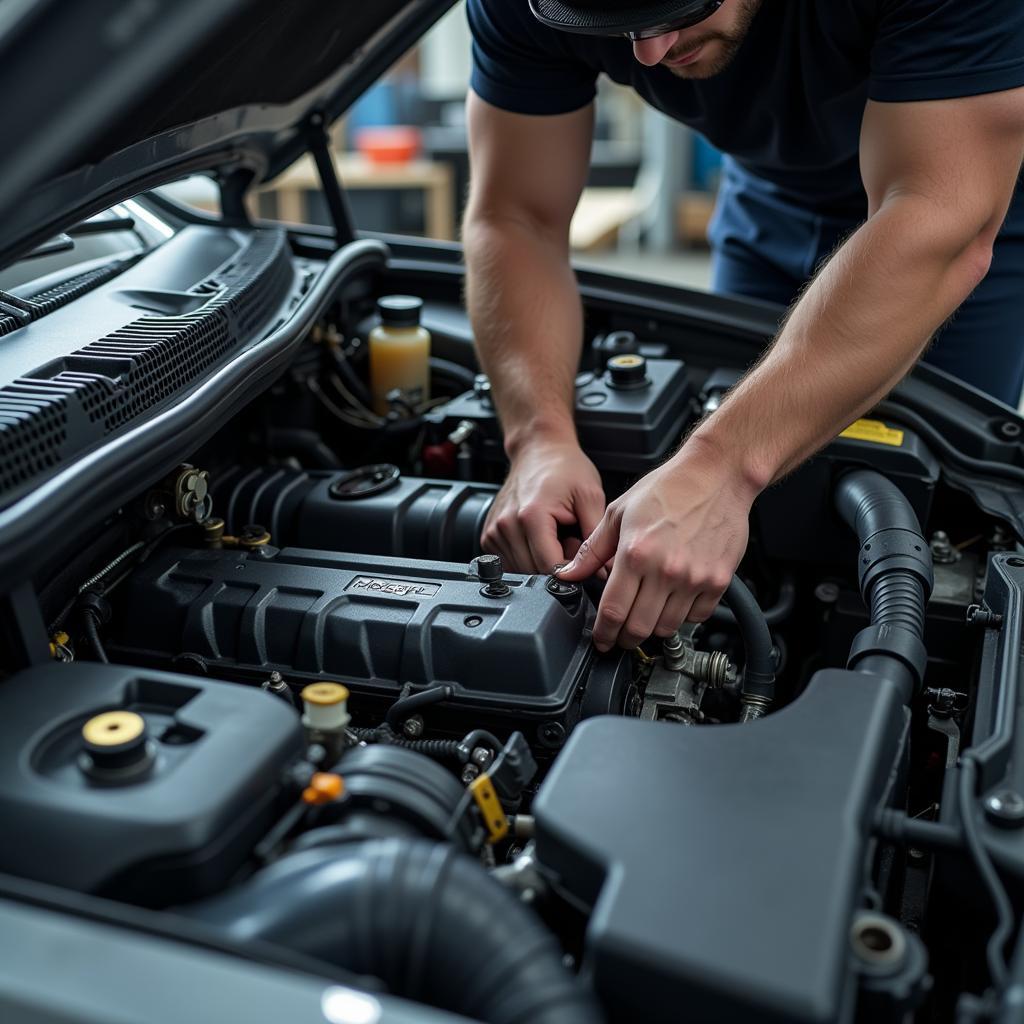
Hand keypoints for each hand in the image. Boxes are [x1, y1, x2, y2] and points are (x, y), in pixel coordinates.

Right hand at [481, 439, 605, 572]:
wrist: (538, 450)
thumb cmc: (564, 468)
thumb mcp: (590, 497)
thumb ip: (596, 538)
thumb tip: (606, 570)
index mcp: (531, 517)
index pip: (550, 568)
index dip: (571, 570)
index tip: (582, 555)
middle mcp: (507, 525)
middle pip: (534, 572)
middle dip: (557, 567)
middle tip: (570, 539)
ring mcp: (494, 531)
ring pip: (521, 571)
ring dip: (541, 562)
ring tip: (556, 535)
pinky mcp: (489, 535)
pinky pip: (510, 562)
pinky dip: (527, 557)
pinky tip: (539, 537)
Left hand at [556, 441, 755, 650]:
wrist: (716, 475)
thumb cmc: (669, 488)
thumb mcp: (618, 512)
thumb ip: (593, 549)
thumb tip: (568, 574)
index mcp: (635, 553)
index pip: (613, 610)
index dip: (604, 633)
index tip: (602, 639)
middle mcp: (665, 570)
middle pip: (639, 627)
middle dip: (624, 639)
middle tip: (620, 637)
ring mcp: (694, 578)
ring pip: (667, 628)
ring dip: (653, 630)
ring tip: (646, 618)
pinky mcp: (717, 581)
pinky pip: (696, 616)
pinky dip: (683, 618)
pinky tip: (674, 604)